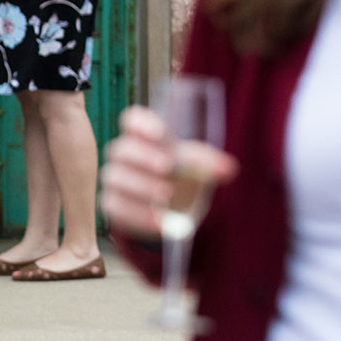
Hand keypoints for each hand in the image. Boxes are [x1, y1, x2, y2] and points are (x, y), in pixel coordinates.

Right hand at [100, 106, 238, 239]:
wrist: (171, 205)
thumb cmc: (180, 174)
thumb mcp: (196, 165)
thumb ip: (209, 163)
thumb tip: (229, 169)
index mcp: (143, 135)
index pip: (132, 119)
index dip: (142, 124)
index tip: (159, 134)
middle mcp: (123, 155)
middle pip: (121, 149)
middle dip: (144, 157)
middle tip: (167, 167)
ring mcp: (115, 179)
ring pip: (116, 178)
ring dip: (141, 186)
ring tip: (165, 195)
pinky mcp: (112, 203)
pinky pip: (116, 207)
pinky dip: (138, 214)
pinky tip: (159, 221)